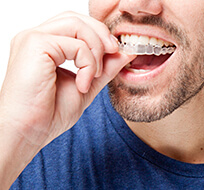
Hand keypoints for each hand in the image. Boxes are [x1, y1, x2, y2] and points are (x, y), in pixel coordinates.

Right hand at [0, 11, 134, 186]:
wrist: (28, 132)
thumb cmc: (49, 113)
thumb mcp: (87, 85)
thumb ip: (104, 67)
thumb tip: (125, 52)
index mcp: (46, 45)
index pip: (77, 24)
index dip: (100, 34)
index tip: (117, 51)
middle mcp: (37, 37)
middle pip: (77, 18)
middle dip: (102, 35)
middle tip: (115, 53)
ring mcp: (34, 39)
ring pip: (78, 25)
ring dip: (96, 49)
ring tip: (94, 75)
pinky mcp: (36, 45)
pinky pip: (76, 44)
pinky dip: (88, 63)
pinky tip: (83, 84)